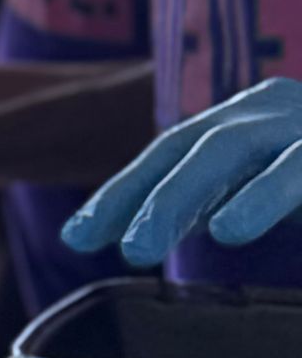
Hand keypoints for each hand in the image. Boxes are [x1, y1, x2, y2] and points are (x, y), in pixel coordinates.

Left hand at [62, 80, 301, 266]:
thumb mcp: (268, 190)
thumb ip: (210, 201)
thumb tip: (138, 234)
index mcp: (250, 118)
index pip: (174, 151)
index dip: (123, 191)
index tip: (77, 236)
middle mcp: (273, 110)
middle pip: (192, 146)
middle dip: (140, 196)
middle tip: (99, 245)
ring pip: (231, 149)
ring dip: (177, 197)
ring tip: (139, 247)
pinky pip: (296, 168)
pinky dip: (260, 196)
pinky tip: (227, 228)